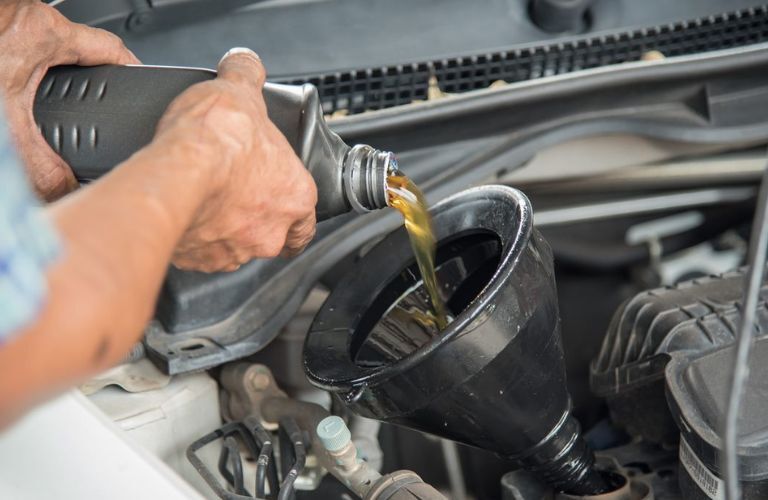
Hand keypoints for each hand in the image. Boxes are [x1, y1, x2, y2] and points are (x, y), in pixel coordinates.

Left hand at [0, 0, 138, 200]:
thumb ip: (44, 170)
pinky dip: (20, 76)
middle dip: (87, 81)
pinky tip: (10, 100)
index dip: (132, 71)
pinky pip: (18, 52)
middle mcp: (23, 17)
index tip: (142, 87)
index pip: (111, 48)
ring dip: (50, 79)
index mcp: (43, 32)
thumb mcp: (6, 134)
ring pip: (44, 50)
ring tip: (44, 109)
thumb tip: (69, 196)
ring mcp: (3, 20)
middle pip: (79, 49)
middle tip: (91, 112)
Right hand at [148, 48, 316, 271]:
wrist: (172, 175)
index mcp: (295, 195)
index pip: (308, 221)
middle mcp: (270, 231)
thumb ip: (246, 75)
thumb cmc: (215, 141)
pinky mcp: (197, 261)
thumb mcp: (239, 90)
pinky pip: (199, 255)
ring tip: (205, 201)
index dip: (295, 213)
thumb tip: (244, 63)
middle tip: (236, 195)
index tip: (283, 205)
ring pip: (236, 248)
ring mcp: (234, 251)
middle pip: (272, 236)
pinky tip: (183, 214)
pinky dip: (193, 240)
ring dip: (223, 230)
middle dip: (256, 218)